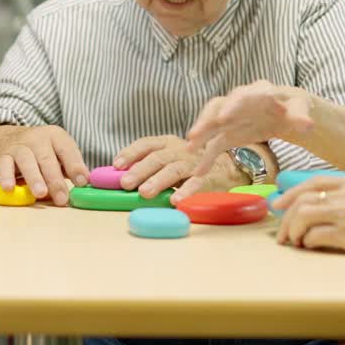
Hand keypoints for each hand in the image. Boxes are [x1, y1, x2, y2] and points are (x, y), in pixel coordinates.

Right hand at [0, 125, 88, 205]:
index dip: (75, 166)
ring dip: (34, 178)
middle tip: (62, 198)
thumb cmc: (39, 152)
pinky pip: (4, 166)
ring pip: (27, 160)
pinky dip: (6, 177)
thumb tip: (83, 186)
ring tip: (40, 194)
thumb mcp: (56, 154)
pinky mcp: (2, 156)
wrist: (6, 139)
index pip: (67, 149)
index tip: (82, 183)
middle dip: (55, 179)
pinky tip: (10, 189)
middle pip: (47, 158)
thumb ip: (69, 168)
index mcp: (55, 136)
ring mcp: (18, 146)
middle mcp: (37, 138)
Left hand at [113, 135, 245, 201]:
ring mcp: (193, 162)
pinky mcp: (208, 176)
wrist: (227, 165)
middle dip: (139, 170)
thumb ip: (147, 165)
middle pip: (157, 158)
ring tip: (144, 193)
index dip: (130, 153)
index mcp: (166, 143)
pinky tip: (175, 202)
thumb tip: (119, 178)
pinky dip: (185, 192)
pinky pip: (196, 183)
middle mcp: (179, 150)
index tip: (116, 165)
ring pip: (173, 170)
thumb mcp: (169, 158)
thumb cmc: (189, 163)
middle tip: (125, 183)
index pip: (145, 144)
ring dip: (157, 181)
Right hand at [184, 82, 314, 175]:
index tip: (223, 117)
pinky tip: (200, 172)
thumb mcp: (300, 109)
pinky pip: (215, 144)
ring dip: (201, 136)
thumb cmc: (293, 107)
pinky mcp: (229, 132)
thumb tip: (306, 124)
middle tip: (194, 135)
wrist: (288, 114)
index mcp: (258, 92)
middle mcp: (239, 102)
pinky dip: (207, 157)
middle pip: (218, 107)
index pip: (243, 96)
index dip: (232, 106)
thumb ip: (300, 116)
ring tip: (190, 149)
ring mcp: (231, 117)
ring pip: (211, 124)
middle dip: (206, 121)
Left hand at [274, 175, 344, 261]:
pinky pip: (315, 236)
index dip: (291, 193)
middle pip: (302, 201)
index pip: (313, 182)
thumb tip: (332, 203)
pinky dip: (307, 242)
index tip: (279, 204)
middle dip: (286, 218)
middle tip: (282, 233)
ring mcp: (344, 213)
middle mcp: (344, 194)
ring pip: (302, 216)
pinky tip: (309, 247)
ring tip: (294, 242)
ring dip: (293, 231)